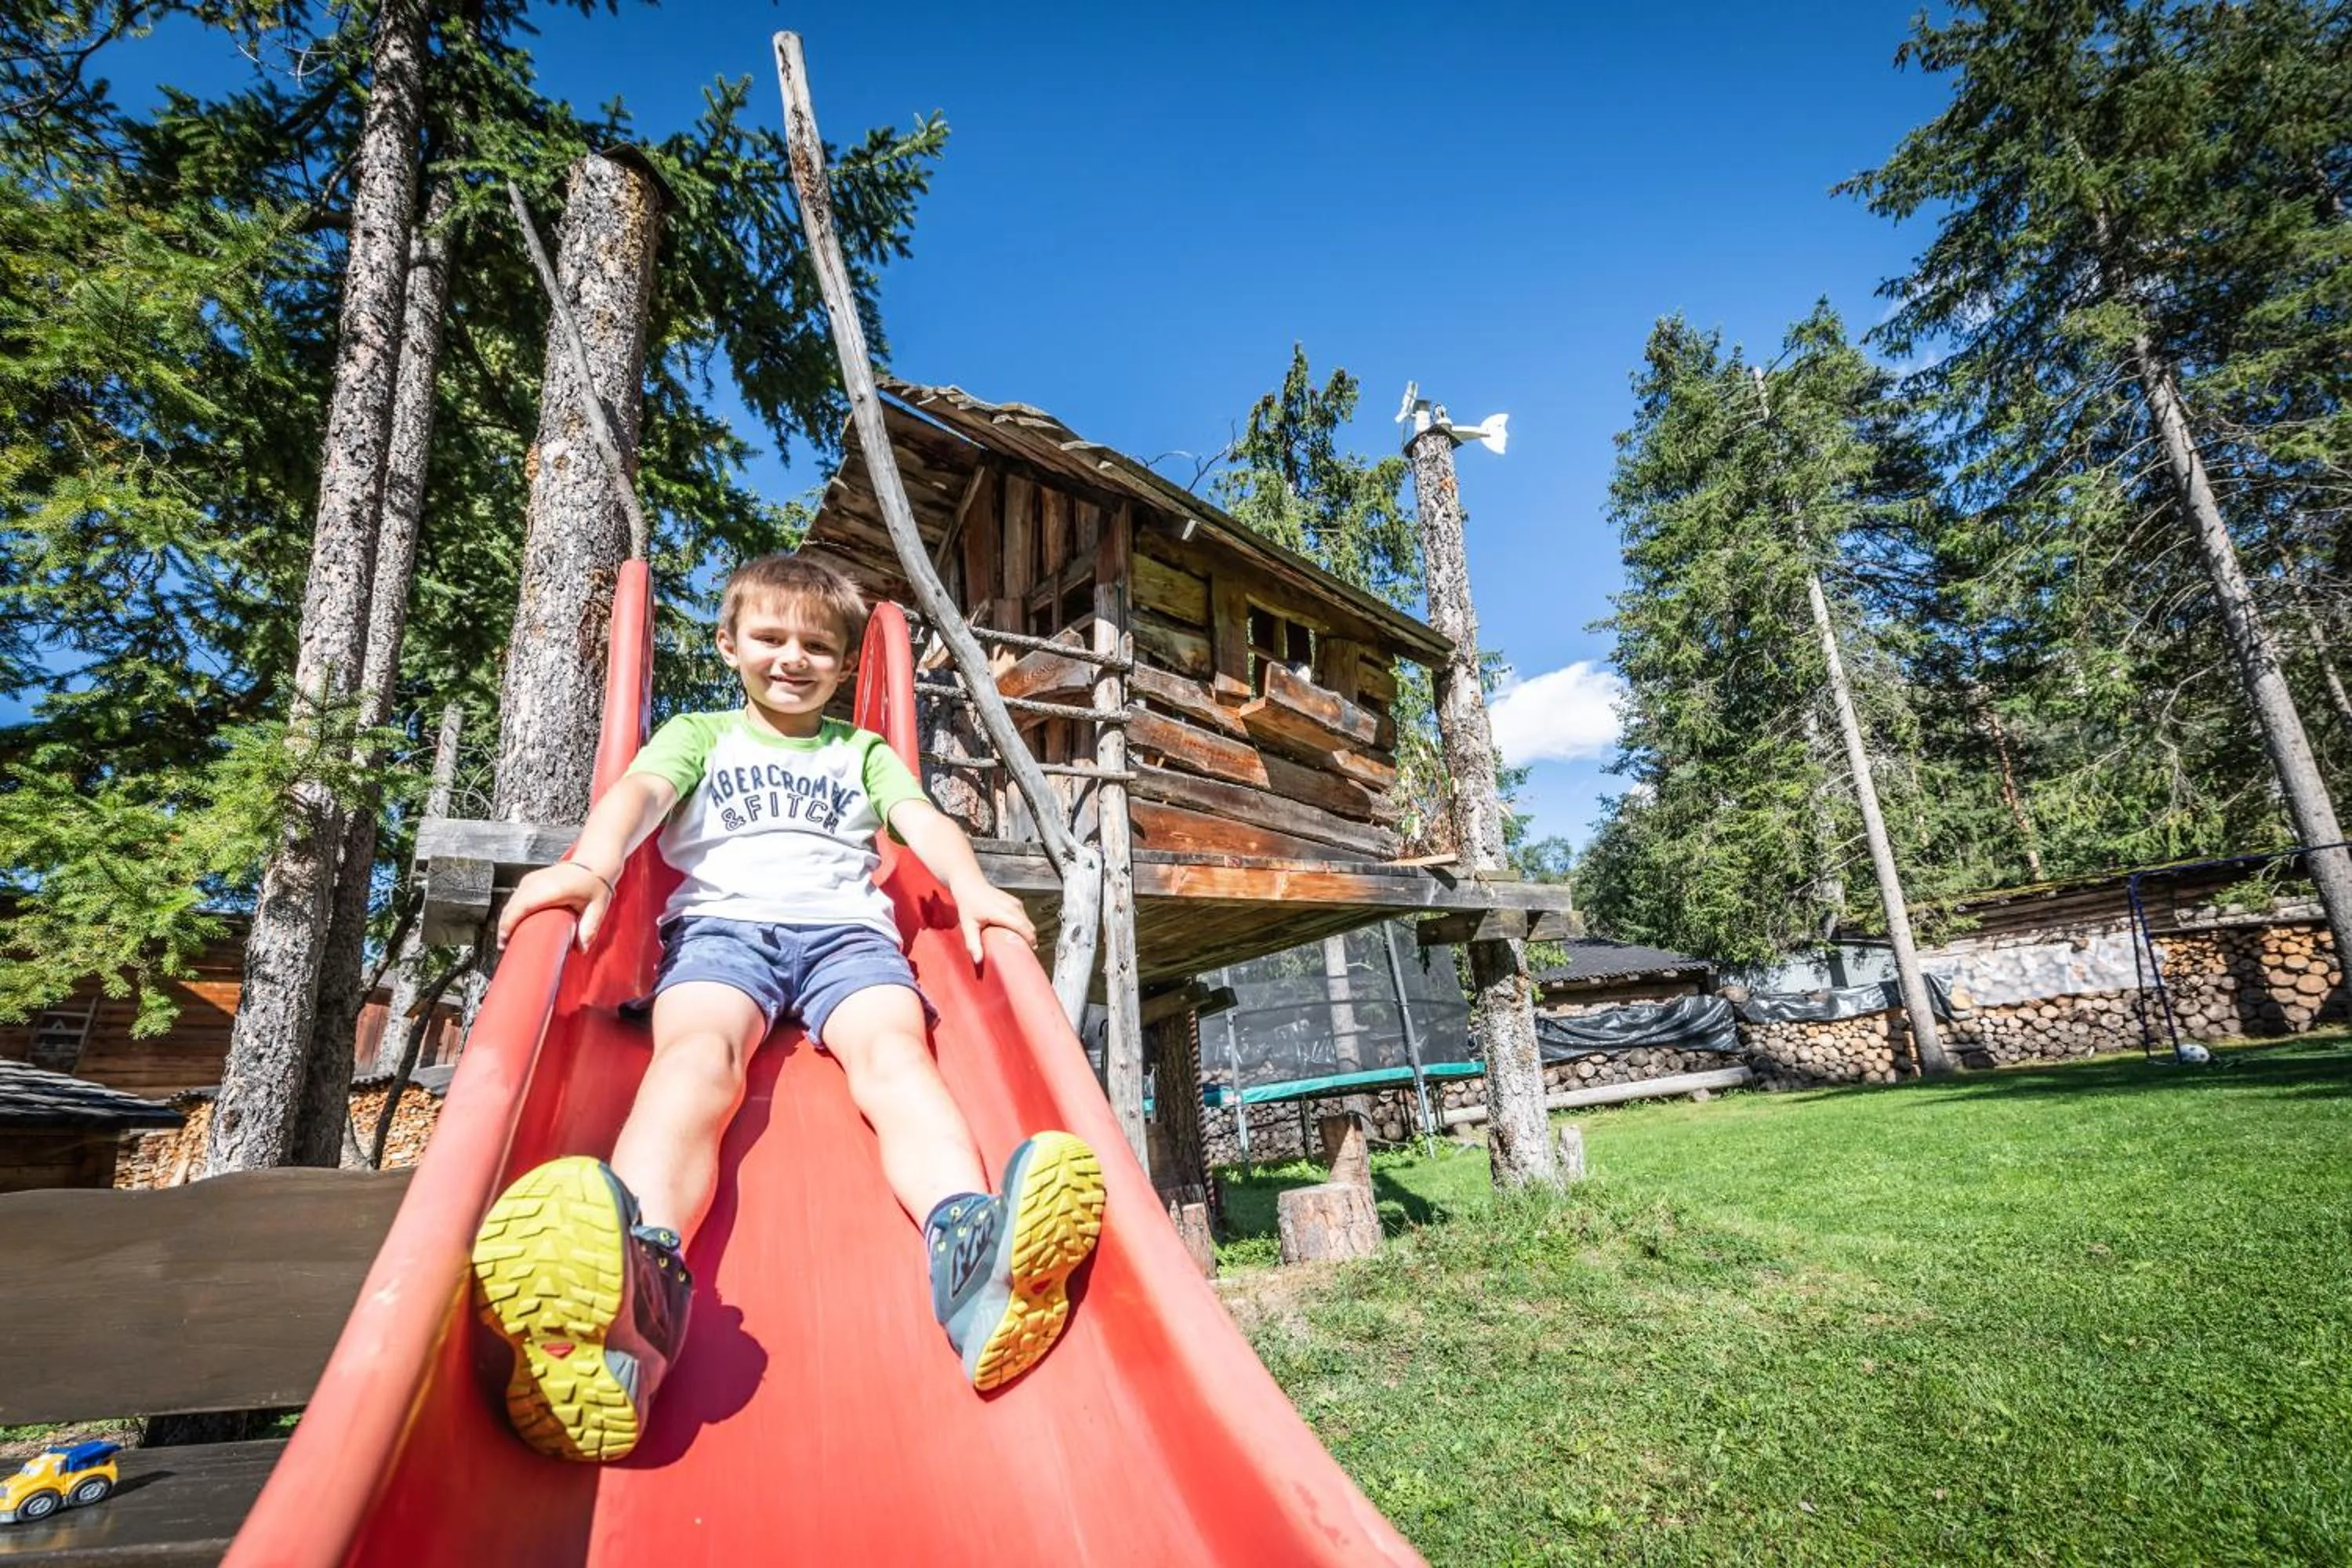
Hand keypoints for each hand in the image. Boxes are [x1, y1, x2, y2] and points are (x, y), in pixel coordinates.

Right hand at [497, 860, 615, 951]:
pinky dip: (511, 911)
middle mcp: (537, 882)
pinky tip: (513, 923)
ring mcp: (531, 879)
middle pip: (511, 907)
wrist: (593, 862)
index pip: (521, 907)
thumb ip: (589, 928)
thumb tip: (582, 948)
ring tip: (507, 938)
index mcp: (552, 889)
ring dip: (506, 920)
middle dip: (504, 927)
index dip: (508, 925)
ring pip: (510, 902)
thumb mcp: (597, 907)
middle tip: (505, 946)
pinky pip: (514, 898)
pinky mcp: (529, 880)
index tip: (504, 941)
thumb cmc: (594, 883)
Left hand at [950, 878, 1035, 967]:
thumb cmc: (968, 904)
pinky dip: (1024, 926)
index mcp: (1002, 913)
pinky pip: (1025, 917)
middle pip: (1029, 927)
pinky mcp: (1015, 902)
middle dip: (1031, 940)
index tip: (1030, 954)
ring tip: (1021, 946)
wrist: (970, 884)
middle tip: (1024, 954)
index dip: (1030, 941)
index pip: (1023, 928)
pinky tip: (1017, 934)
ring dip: (1028, 934)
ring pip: (1028, 922)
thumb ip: (973, 944)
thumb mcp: (967, 926)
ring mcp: (1015, 903)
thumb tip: (978, 961)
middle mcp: (1012, 907)